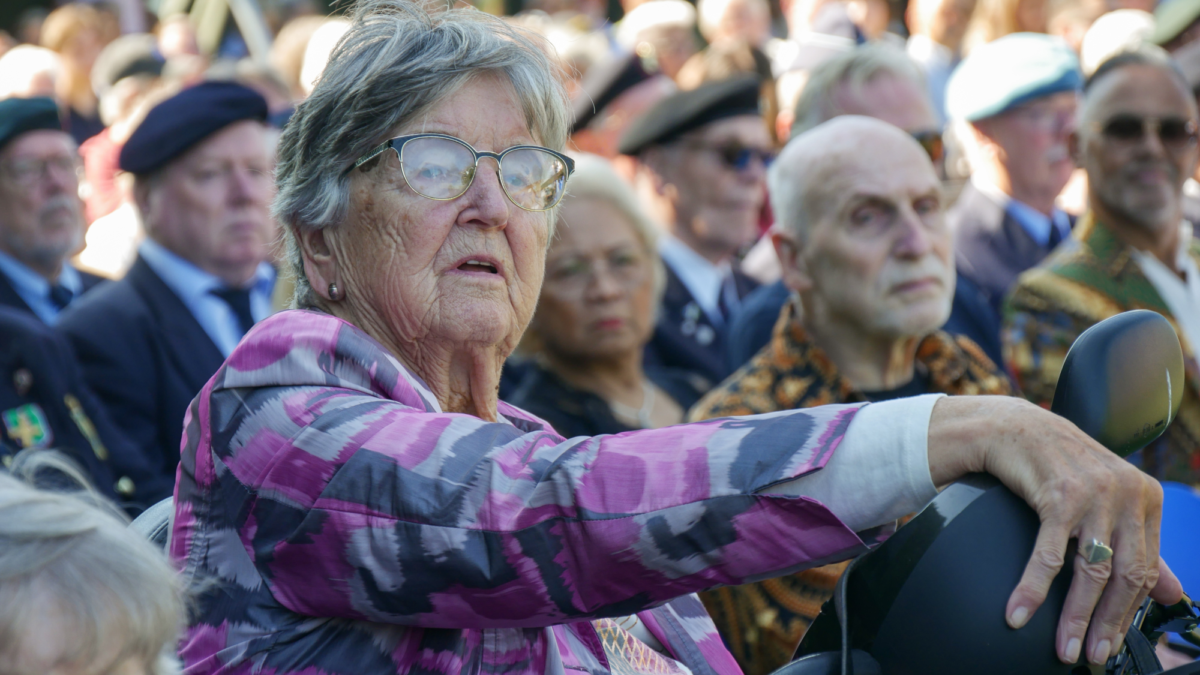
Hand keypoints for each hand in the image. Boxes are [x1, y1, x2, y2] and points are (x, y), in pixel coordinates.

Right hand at [927, 396, 1182, 664]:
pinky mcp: (1058, 495)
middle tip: (1090, 655)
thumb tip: (1173, 593)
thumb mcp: (1110, 502)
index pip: (1145, 571)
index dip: (1128, 613)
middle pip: (1123, 575)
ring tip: (1063, 646)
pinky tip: (1021, 612)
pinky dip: (1033, 588)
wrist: (1016, 428)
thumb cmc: (1061, 466)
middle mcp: (1126, 495)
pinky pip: (1049, 555)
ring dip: (1074, 616)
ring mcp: (1094, 494)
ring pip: (1091, 571)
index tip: (1110, 643)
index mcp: (1146, 498)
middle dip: (1106, 623)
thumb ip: (1140, 546)